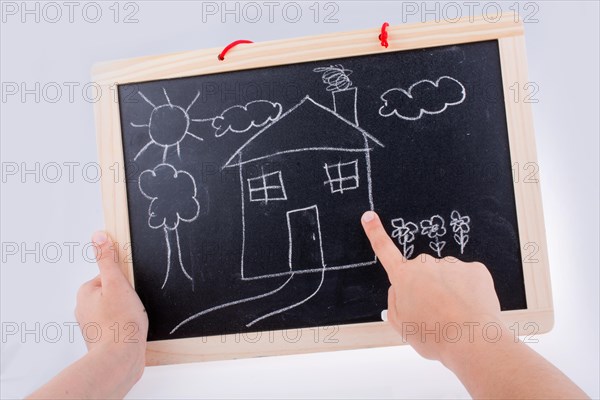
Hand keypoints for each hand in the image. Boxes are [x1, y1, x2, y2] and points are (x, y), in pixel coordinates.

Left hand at [75, 231, 147, 381]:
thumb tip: (98, 236)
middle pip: (113, 292)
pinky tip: (133, 330)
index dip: (125, 281)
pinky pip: (118, 324)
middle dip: (126, 297)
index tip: (130, 290)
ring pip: (116, 309)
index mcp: (85, 293)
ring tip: (134, 320)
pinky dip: (127, 326)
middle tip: (133, 306)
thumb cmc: (120, 324)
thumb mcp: (118, 283)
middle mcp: (84, 309)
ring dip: (128, 312)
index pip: (109, 276)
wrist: (120, 359)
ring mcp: (93, 325)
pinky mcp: (103, 338)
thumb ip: (108, 259)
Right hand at [360, 211, 502, 363]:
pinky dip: (469, 292)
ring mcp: (451, 264)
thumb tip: (399, 290)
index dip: (375, 232)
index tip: (369, 216)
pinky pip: (468, 278)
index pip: (385, 250)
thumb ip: (394, 303)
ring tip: (456, 316)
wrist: (472, 341)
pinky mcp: (475, 269)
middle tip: (435, 313)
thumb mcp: (402, 325)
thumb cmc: (435, 337)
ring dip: (450, 291)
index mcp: (404, 277)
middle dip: (427, 287)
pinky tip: (470, 308)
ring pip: (447, 276)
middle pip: (422, 273)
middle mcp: (425, 264)